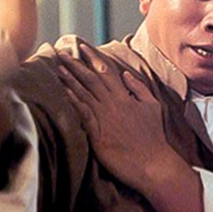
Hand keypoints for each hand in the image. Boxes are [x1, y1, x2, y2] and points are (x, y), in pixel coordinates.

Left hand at [57, 45, 174, 192]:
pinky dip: (74, 101)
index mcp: (125, 97)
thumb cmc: (154, 138)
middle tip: (62, 53)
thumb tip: (126, 74)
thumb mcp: (153, 107)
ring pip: (85, 93)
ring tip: (58, 68)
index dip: (93, 58)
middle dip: (75, 64)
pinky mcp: (98, 133)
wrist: (154, 164)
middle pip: (91, 78)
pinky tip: (64, 92)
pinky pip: (84, 113)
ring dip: (70, 79)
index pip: (106, 71)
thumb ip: (139, 89)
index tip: (82, 47)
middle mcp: (114, 103)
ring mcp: (105, 118)